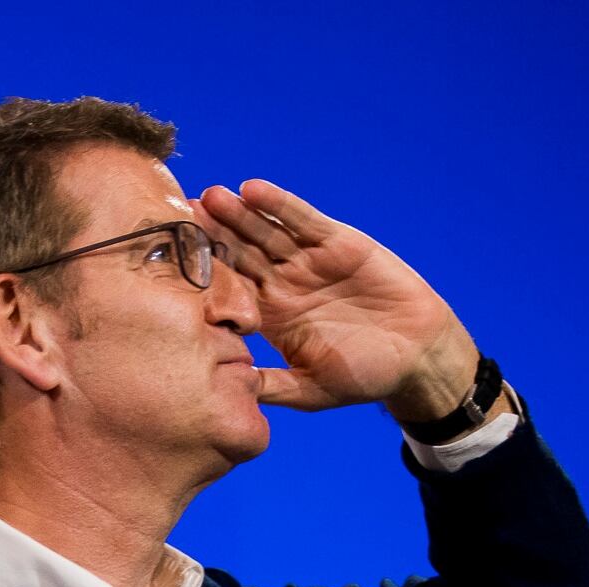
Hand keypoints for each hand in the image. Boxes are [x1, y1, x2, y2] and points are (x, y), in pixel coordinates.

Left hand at [196, 180, 476, 419]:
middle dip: (212, 235)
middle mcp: (284, 284)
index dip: (203, 274)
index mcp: (271, 316)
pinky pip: (303, 220)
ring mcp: (309, 261)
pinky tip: (253, 190)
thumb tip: (229, 394)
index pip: (228, 289)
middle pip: (240, 253)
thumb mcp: (311, 389)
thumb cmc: (364, 376)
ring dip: (238, 214)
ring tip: (210, 197)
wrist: (417, 355)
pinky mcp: (338, 243)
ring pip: (265, 231)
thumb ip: (272, 386)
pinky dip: (280, 204)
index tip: (171, 262)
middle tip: (178, 216)